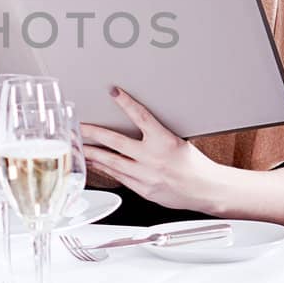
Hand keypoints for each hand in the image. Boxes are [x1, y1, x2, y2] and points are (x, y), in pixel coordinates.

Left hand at [81, 88, 218, 211]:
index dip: (126, 103)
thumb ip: (156, 134)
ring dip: (92, 153)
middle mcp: (153, 158)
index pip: (142, 116)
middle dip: (93, 133)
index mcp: (165, 141)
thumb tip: (138, 121)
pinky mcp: (142, 190)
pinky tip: (95, 163)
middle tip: (78, 126)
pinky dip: (104, 169)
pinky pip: (118, 177)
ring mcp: (145, 176)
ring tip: (78, 147)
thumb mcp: (178, 141)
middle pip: (115, 142)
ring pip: (111, 162)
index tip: (113, 92)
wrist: (206, 190)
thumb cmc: (194, 165)